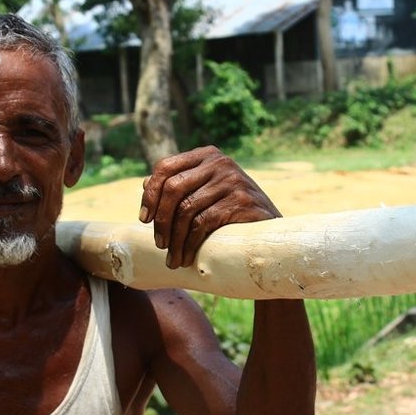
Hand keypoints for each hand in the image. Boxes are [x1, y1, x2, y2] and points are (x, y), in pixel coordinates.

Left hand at [139, 146, 280, 268]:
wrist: (271, 233)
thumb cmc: (234, 214)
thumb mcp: (205, 194)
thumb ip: (180, 186)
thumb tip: (145, 183)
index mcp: (207, 155)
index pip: (165, 167)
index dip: (150, 195)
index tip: (144, 220)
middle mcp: (219, 162)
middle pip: (173, 188)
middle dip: (161, 221)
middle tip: (159, 245)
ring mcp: (232, 180)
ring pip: (186, 209)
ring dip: (174, 239)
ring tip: (172, 259)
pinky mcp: (240, 201)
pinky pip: (202, 223)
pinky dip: (190, 244)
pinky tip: (187, 257)